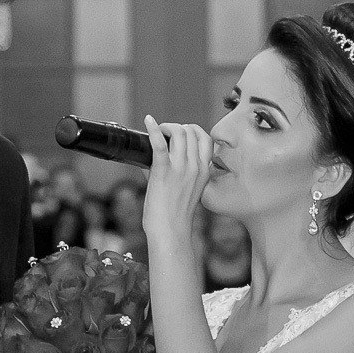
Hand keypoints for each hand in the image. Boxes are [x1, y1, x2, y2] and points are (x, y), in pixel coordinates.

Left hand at [142, 117, 213, 241]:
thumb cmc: (175, 215)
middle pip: (191, 131)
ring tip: (157, 132)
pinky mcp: (164, 172)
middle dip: (177, 128)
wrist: (170, 232)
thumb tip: (154, 155)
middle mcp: (195, 167)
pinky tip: (148, 121)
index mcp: (204, 171)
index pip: (205, 138)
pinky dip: (153, 129)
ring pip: (178, 132)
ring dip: (166, 128)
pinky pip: (159, 143)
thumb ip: (178, 171)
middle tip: (165, 134)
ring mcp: (181, 169)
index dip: (192, 131)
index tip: (180, 135)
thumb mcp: (187, 190)